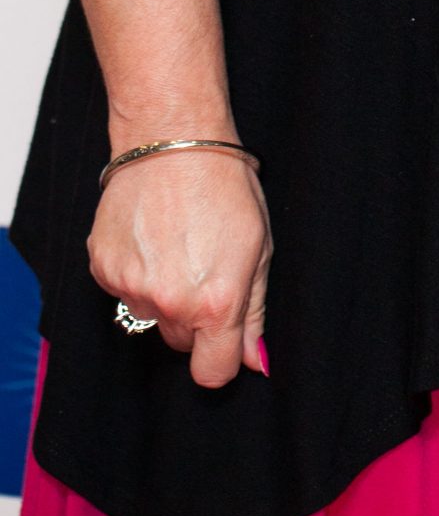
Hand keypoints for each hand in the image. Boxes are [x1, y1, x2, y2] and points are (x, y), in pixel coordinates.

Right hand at [89, 151, 271, 387]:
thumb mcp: (259, 247)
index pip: (210, 374)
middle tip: (204, 268)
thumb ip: (254, 312)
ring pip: (150, 315)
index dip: (219, 360)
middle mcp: (170, 303)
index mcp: (215, 303)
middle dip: (193, 318)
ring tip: (177, 244)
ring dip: (163, 293)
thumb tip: (254, 361)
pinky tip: (151, 236)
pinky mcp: (102, 269)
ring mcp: (131, 288)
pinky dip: (136, 273)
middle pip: (179, 343)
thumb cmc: (225, 185)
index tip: (222, 343)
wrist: (173, 142)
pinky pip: (123, 291)